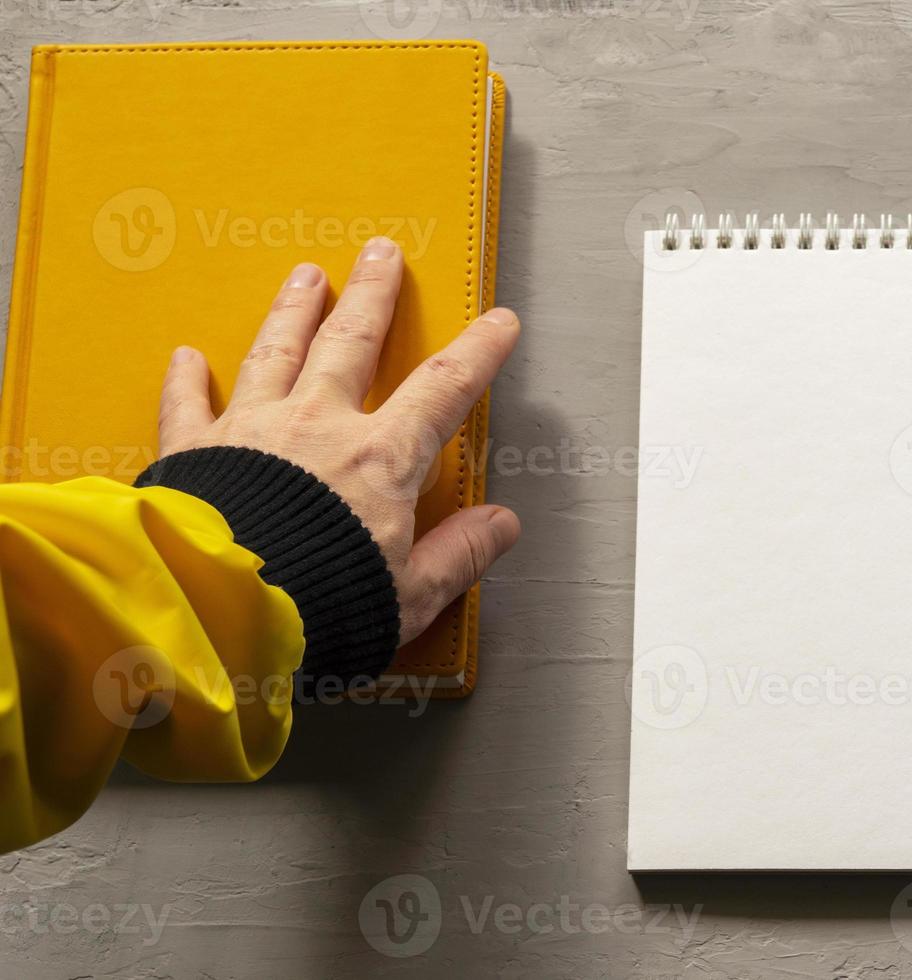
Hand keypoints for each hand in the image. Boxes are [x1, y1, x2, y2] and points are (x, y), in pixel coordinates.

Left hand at [155, 237, 520, 644]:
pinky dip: (185, 379)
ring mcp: (251, 432)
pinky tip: (185, 356)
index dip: (477, 353)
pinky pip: (187, 405)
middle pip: (351, 343)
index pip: (443, 390)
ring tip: (307, 276)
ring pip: (276, 352)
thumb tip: (501, 526)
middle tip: (382, 253)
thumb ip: (457, 555)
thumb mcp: (410, 595)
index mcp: (380, 461)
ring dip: (294, 310)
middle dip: (372, 295)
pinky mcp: (193, 454)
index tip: (498, 322)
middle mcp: (317, 429)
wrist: (221, 618)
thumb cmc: (318, 612)